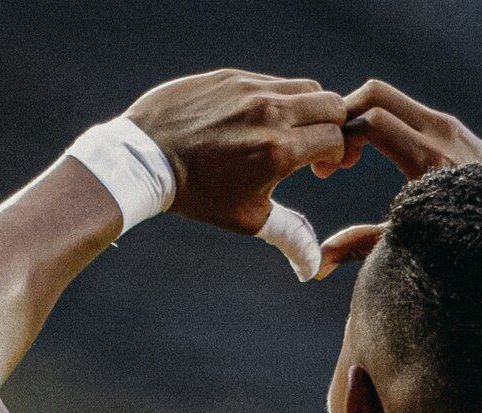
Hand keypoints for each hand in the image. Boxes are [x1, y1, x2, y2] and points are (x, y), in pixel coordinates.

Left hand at [123, 70, 346, 234]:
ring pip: (305, 86)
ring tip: (287, 131)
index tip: (318, 170)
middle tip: (314, 145)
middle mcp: (270, 113)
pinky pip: (271, 81)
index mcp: (279, 150)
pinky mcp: (231, 76)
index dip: (335, 155)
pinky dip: (276, 98)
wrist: (145, 159)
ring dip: (306, 109)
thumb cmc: (198, 195)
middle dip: (332, 126)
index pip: (336, 138)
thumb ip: (290, 237)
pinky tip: (255, 120)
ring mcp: (250, 89)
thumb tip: (313, 268)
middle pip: (332, 104)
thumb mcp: (248, 219)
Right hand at [313, 81, 481, 278]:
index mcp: (431, 163)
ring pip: (393, 100)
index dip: (340, 140)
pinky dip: (385, 123)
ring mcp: (453, 129)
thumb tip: (318, 265)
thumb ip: (363, 246)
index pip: (371, 121)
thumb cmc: (471, 248)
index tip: (330, 170)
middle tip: (335, 152)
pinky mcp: (458, 131)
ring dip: (363, 118)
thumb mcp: (415, 248)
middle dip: (345, 115)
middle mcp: (443, 135)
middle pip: (377, 94)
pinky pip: (411, 113)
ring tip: (352, 157)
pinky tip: (378, 156)